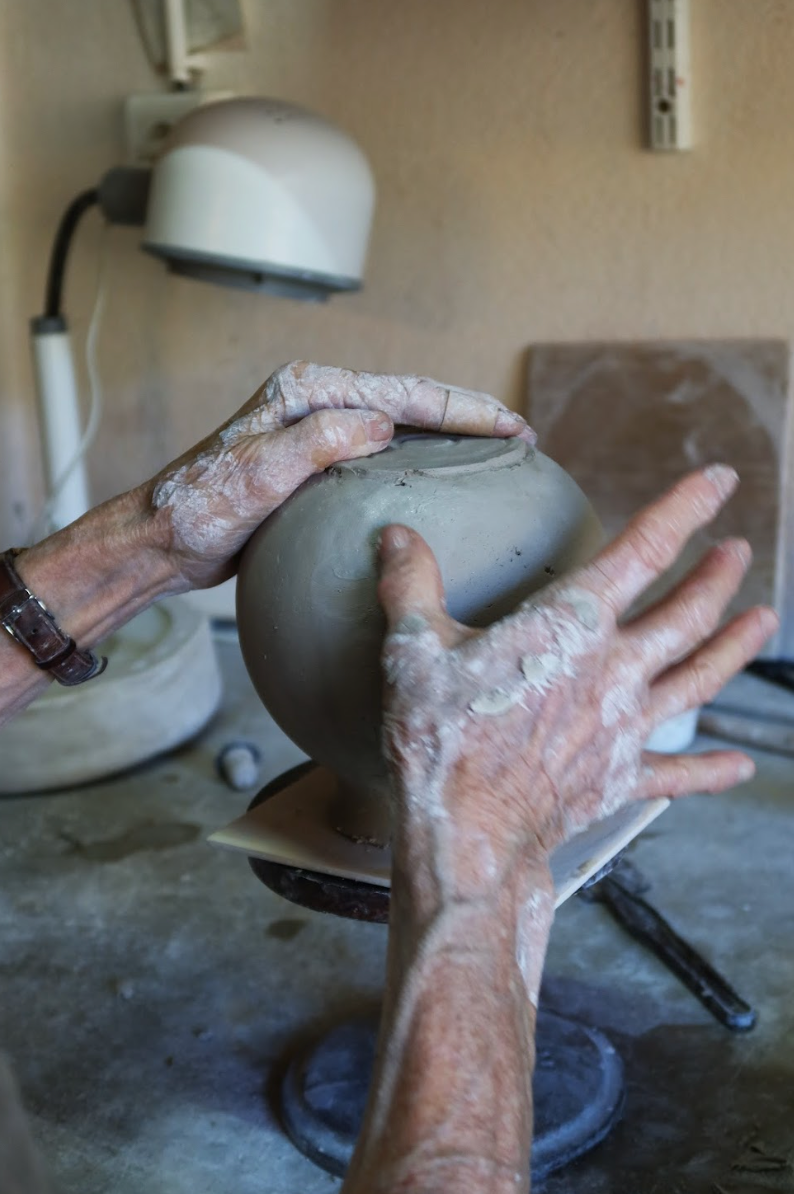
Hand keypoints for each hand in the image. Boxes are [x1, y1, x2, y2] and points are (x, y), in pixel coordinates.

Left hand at [147, 360, 532, 589]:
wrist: (165, 538)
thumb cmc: (203, 507)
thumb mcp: (260, 474)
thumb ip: (319, 441)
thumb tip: (384, 424)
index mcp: (308, 392)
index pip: (403, 395)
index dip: (463, 409)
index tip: (511, 427)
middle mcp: (316, 402)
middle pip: (410, 399)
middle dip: (468, 413)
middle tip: (520, 434)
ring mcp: (316, 429)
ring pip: (400, 422)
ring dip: (449, 431)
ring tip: (496, 445)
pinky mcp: (314, 459)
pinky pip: (381, 450)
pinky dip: (419, 454)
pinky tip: (441, 473)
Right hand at [378, 465, 777, 904]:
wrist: (469, 831)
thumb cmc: (443, 739)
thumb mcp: (414, 650)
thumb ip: (411, 585)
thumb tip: (396, 536)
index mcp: (572, 627)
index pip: (644, 550)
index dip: (685, 508)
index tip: (718, 481)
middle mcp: (614, 671)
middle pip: (686, 614)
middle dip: (716, 577)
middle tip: (736, 552)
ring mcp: (625, 727)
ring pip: (697, 679)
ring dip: (734, 647)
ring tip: (764, 621)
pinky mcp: (618, 777)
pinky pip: (676, 771)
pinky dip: (709, 769)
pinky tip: (739, 765)